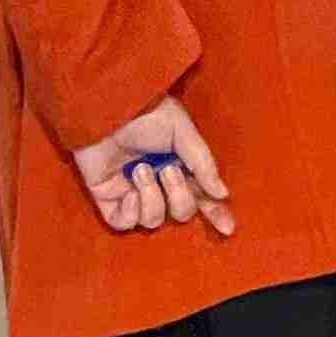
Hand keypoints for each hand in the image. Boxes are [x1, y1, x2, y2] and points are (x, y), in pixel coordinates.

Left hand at [71, 95, 234, 237]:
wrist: (107, 108)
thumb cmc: (144, 112)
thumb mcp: (181, 131)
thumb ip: (202, 164)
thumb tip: (221, 194)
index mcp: (180, 166)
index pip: (201, 196)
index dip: (214, 213)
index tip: (228, 228)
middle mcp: (158, 183)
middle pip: (181, 212)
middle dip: (179, 196)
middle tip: (168, 170)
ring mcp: (132, 192)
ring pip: (153, 221)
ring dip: (152, 198)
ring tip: (140, 170)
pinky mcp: (108, 198)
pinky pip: (125, 223)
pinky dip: (130, 211)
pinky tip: (128, 190)